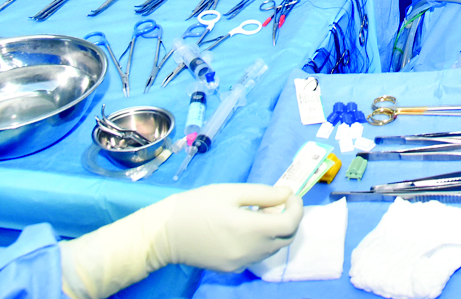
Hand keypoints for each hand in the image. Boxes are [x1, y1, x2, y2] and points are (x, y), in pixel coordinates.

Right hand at [149, 183, 302, 269]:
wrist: (164, 234)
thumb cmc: (195, 206)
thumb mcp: (230, 192)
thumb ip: (263, 194)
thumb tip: (287, 194)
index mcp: (250, 229)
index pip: (290, 223)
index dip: (296, 207)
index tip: (290, 194)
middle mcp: (250, 251)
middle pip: (286, 238)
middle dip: (289, 218)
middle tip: (277, 202)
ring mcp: (241, 263)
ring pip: (273, 249)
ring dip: (276, 231)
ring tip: (261, 212)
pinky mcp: (232, 269)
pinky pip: (257, 256)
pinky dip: (263, 242)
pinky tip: (249, 228)